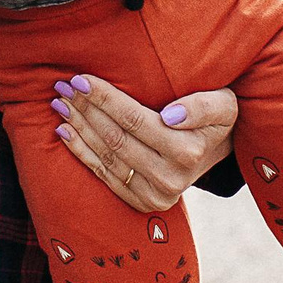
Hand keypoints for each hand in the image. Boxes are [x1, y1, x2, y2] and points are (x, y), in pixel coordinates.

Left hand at [51, 76, 237, 212]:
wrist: (217, 151)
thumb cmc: (215, 118)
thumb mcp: (223, 104)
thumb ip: (202, 106)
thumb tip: (170, 116)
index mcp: (188, 151)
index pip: (133, 120)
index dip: (104, 98)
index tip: (80, 79)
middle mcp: (170, 177)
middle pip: (115, 137)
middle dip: (85, 109)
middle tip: (62, 87)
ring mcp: (155, 194)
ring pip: (106, 155)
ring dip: (78, 128)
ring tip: (59, 104)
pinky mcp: (142, 203)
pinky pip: (104, 175)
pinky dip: (81, 152)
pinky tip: (64, 132)